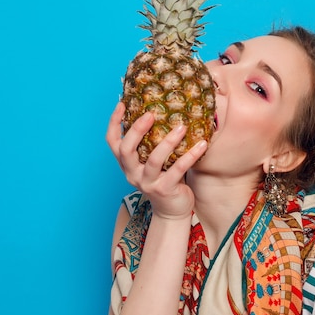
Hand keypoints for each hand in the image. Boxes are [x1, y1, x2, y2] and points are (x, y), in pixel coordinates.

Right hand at [106, 103, 207, 218]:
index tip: (122, 104)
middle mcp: (132, 173)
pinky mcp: (164, 190)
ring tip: (181, 127)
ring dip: (168, 141)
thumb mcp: (153, 162)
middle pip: (126, 150)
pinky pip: (178, 170)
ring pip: (154, 159)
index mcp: (127, 164)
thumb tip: (164, 112)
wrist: (171, 211)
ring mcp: (147, 183)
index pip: (112, 142)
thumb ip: (152, 144)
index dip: (114, 123)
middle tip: (151, 114)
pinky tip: (201, 144)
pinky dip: (190, 156)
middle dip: (137, 130)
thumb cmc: (164, 180)